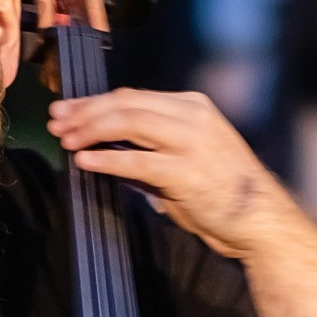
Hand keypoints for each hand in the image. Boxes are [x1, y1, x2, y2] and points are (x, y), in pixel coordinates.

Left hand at [48, 87, 288, 258]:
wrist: (260, 219)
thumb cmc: (222, 192)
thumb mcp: (188, 154)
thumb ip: (153, 144)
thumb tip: (108, 142)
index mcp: (192, 106)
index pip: (133, 96)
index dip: (95, 103)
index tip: (68, 111)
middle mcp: (192, 116)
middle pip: (125, 103)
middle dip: (85, 112)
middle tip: (57, 122)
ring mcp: (191, 141)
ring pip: (128, 123)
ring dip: (90, 130)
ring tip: (66, 141)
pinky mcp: (186, 172)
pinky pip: (137, 161)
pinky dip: (107, 161)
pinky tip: (84, 162)